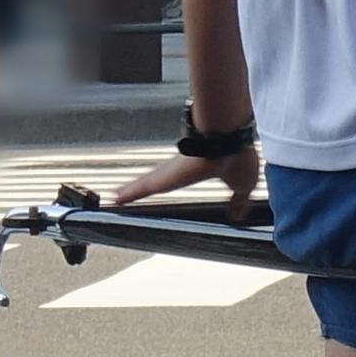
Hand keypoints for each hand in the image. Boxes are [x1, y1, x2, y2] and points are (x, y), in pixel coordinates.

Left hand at [93, 142, 258, 215]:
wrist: (228, 142)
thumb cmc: (237, 157)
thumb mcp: (242, 186)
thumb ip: (238, 200)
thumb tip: (239, 214)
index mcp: (197, 168)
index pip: (176, 177)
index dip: (166, 181)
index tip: (156, 187)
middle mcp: (178, 167)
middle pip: (155, 179)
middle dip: (140, 186)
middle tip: (123, 194)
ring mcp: (168, 171)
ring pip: (145, 182)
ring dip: (130, 190)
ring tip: (113, 199)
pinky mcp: (162, 177)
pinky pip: (141, 187)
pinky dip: (129, 194)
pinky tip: (115, 200)